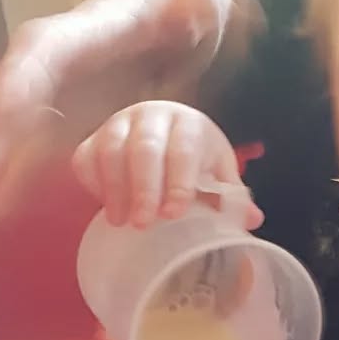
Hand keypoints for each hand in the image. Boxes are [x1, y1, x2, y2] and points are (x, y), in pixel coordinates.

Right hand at [0, 0, 233, 216]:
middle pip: (9, 97)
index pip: (36, 55)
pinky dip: (15, 176)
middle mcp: (47, 60)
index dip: (11, 92)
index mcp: (77, 29)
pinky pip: (30, 148)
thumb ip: (186, 3)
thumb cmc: (169, 8)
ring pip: (11, 128)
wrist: (162, 15)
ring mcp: (47, 91)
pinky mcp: (57, 118)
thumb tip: (189, 2)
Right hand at [72, 100, 263, 229]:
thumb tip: (253, 219)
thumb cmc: (195, 158)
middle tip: (144, 223)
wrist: (165, 130)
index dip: (179, 182)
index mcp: (189, 124)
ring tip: (121, 221)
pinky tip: (104, 205)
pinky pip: (85, 156)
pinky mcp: (94, 137)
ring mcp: (119, 124)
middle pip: (144, 149)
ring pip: (111, 150)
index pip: (184, 150)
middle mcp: (152, 117)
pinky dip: (92, 182)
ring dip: (114, 188)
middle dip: (144, 188)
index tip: (173, 214)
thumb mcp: (217, 171)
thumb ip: (231, 196)